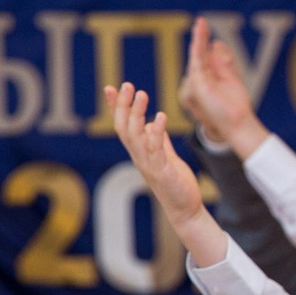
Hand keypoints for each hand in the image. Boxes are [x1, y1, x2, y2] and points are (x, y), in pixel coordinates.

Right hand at [105, 82, 206, 227]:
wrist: (185, 209)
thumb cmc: (176, 183)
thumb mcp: (167, 157)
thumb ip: (159, 141)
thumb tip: (154, 124)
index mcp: (139, 152)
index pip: (122, 126)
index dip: (116, 107)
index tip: (109, 88)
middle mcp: (139, 157)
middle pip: (124, 127)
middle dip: (123, 106)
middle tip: (127, 85)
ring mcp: (148, 165)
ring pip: (135, 136)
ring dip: (137, 114)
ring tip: (142, 94)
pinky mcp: (162, 172)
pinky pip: (155, 149)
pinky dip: (156, 132)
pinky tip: (160, 117)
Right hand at [181, 19, 266, 155]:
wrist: (237, 122)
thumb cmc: (234, 104)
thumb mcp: (230, 77)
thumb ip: (223, 62)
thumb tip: (216, 43)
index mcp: (203, 78)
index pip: (202, 56)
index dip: (203, 40)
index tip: (203, 24)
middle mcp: (195, 81)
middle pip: (198, 55)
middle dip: (200, 37)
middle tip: (201, 20)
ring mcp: (194, 84)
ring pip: (196, 57)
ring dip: (199, 39)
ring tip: (200, 24)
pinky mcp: (196, 87)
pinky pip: (196, 64)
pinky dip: (198, 49)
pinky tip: (199, 36)